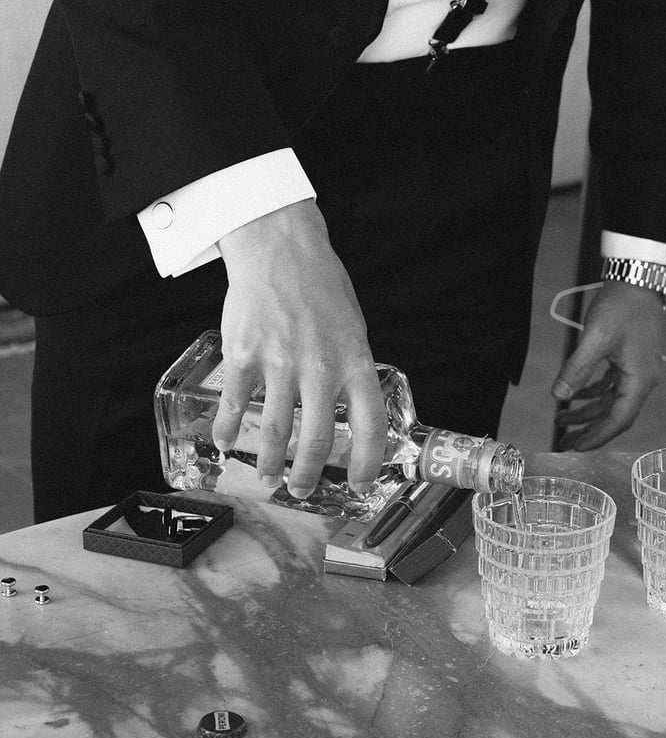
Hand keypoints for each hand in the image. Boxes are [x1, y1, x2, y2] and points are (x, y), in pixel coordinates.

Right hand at [213, 199, 387, 496]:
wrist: (279, 248)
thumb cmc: (319, 284)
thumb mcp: (352, 327)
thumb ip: (350, 368)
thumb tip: (351, 408)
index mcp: (354, 361)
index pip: (369, 425)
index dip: (366, 461)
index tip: (358, 483)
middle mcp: (320, 368)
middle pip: (316, 440)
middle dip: (308, 474)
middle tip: (302, 489)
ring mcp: (280, 363)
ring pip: (275, 431)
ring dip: (270, 463)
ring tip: (268, 478)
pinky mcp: (245, 355)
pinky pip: (237, 404)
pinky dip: (228, 429)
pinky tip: (224, 442)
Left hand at [550, 281, 664, 449]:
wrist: (637, 281)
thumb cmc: (621, 307)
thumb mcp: (595, 338)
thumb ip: (576, 369)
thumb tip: (558, 396)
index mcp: (639, 380)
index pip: (619, 420)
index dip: (597, 436)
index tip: (576, 447)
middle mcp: (642, 380)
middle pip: (614, 415)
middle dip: (588, 429)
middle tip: (563, 441)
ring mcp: (636, 371)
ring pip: (610, 402)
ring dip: (586, 412)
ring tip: (561, 420)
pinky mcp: (629, 361)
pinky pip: (610, 387)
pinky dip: (591, 395)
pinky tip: (572, 398)